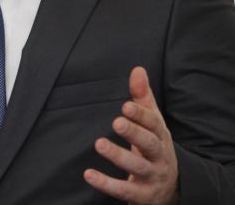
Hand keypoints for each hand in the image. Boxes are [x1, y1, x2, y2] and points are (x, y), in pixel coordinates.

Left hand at [84, 67, 178, 204]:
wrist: (171, 188)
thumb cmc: (154, 146)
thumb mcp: (152, 123)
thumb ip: (142, 98)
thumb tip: (137, 69)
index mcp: (161, 136)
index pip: (154, 124)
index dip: (141, 115)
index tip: (125, 106)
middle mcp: (160, 156)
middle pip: (150, 144)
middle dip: (134, 133)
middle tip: (116, 122)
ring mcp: (152, 176)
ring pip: (137, 166)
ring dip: (118, 156)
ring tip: (99, 144)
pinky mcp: (142, 195)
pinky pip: (125, 190)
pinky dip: (107, 184)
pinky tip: (89, 174)